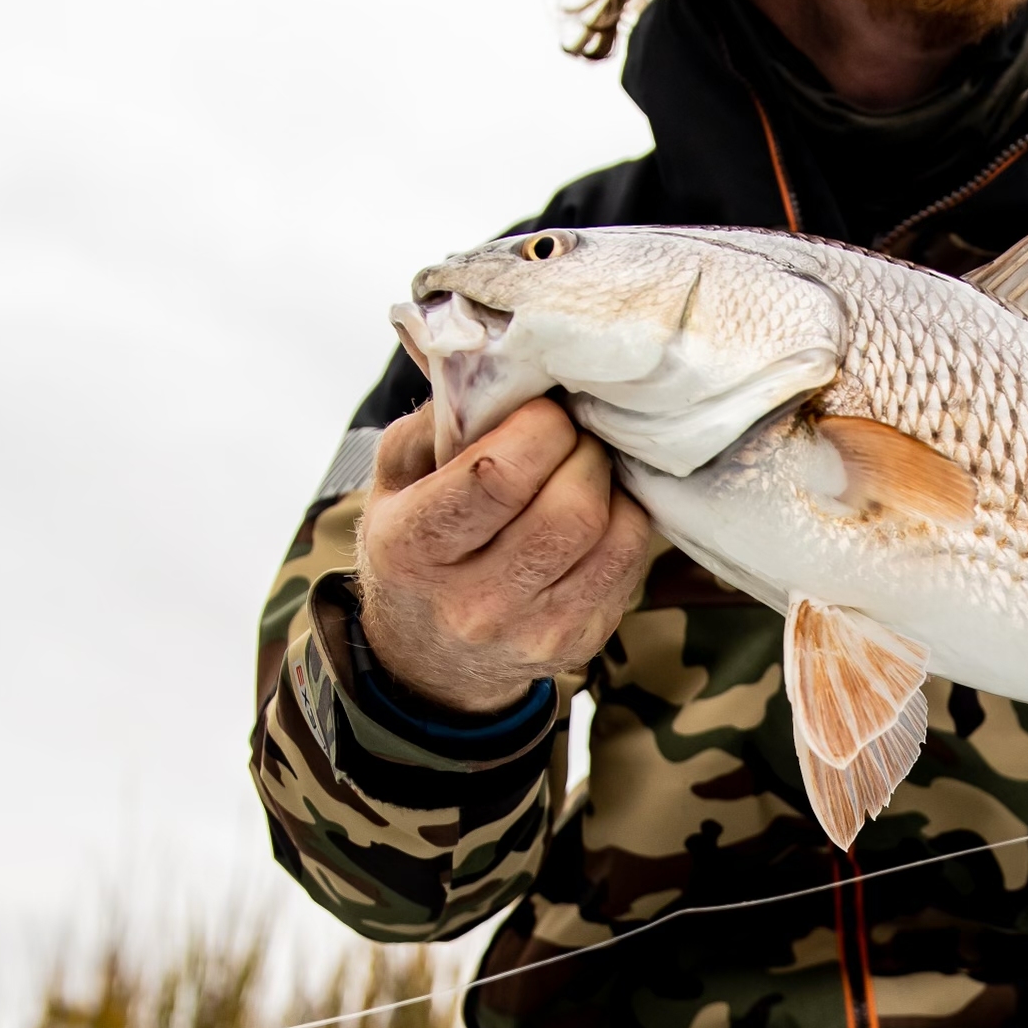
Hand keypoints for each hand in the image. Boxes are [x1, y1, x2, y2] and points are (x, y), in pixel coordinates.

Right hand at [354, 398, 651, 712]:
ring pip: (613, 532)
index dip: (539, 428)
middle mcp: (472, 602)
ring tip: (583, 468)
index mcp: (414, 549)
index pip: (499, 476)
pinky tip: (598, 508)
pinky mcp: (582, 641)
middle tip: (571, 435)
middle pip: (569, 507)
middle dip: (582, 451)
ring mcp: (533, 630)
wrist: (429, 663)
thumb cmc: (416, 551)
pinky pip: (632, 559)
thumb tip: (492, 365)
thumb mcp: (395, 483)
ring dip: (609, 482)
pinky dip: (626, 518)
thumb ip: (434, 421)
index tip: (542, 412)